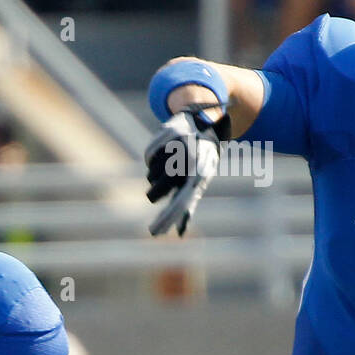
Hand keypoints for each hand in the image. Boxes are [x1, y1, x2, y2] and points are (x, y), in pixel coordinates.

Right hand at [145, 108, 228, 235]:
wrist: (206, 120)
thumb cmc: (202, 158)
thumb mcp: (200, 179)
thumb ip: (189, 204)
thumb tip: (180, 233)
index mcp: (200, 176)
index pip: (181, 203)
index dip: (167, 219)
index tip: (154, 233)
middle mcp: (190, 162)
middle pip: (158, 188)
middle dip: (153, 194)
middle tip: (153, 195)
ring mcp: (178, 146)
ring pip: (152, 172)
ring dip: (155, 172)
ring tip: (168, 164)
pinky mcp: (168, 133)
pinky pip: (149, 154)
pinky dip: (152, 156)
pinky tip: (163, 150)